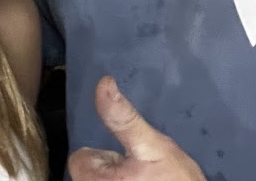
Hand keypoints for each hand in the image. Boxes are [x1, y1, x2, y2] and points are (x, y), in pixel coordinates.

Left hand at [67, 76, 204, 179]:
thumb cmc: (175, 179)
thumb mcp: (151, 144)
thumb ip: (123, 118)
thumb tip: (104, 83)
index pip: (79, 159)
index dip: (104, 157)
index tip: (126, 161)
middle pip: (90, 173)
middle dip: (112, 170)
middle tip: (140, 173)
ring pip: (102, 179)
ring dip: (120, 178)